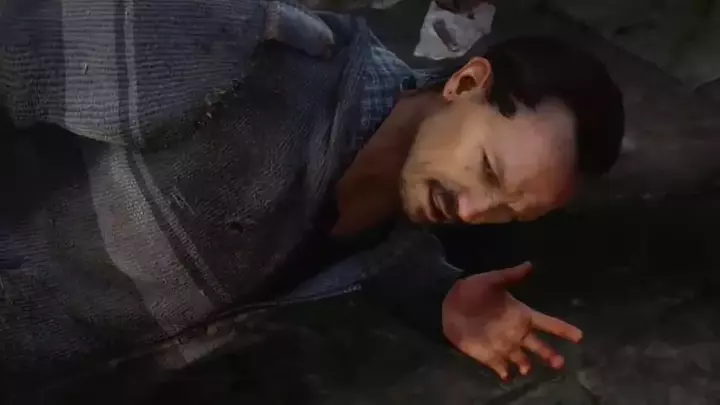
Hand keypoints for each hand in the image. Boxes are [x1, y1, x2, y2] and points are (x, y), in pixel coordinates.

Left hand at [441, 262, 581, 379]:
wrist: (449, 302)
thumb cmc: (473, 289)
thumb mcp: (492, 280)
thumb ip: (511, 276)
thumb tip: (530, 264)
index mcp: (522, 314)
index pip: (548, 323)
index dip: (563, 330)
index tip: (579, 336)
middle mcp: (517, 332)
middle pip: (539, 347)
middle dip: (550, 355)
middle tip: (559, 363)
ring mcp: (503, 345)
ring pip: (522, 359)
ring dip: (526, 365)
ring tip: (527, 369)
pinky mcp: (488, 355)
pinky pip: (500, 366)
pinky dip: (505, 372)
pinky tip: (507, 374)